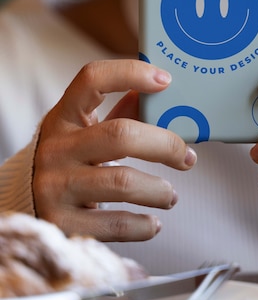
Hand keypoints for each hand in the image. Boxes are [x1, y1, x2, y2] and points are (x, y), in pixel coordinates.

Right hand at [33, 60, 196, 240]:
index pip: (92, 79)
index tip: (166, 80)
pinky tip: (152, 223)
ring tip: (170, 195)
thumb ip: (120, 113)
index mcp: (63, 117)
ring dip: (158, 190)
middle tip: (187, 158)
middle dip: (165, 146)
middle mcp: (55, 148)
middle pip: (121, 135)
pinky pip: (116, 225)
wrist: (28, 205)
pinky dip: (143, 226)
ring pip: (123, 183)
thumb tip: (161, 91)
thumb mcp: (85, 132)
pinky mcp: (62, 223)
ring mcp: (55, 187)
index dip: (131, 73)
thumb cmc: (70, 161)